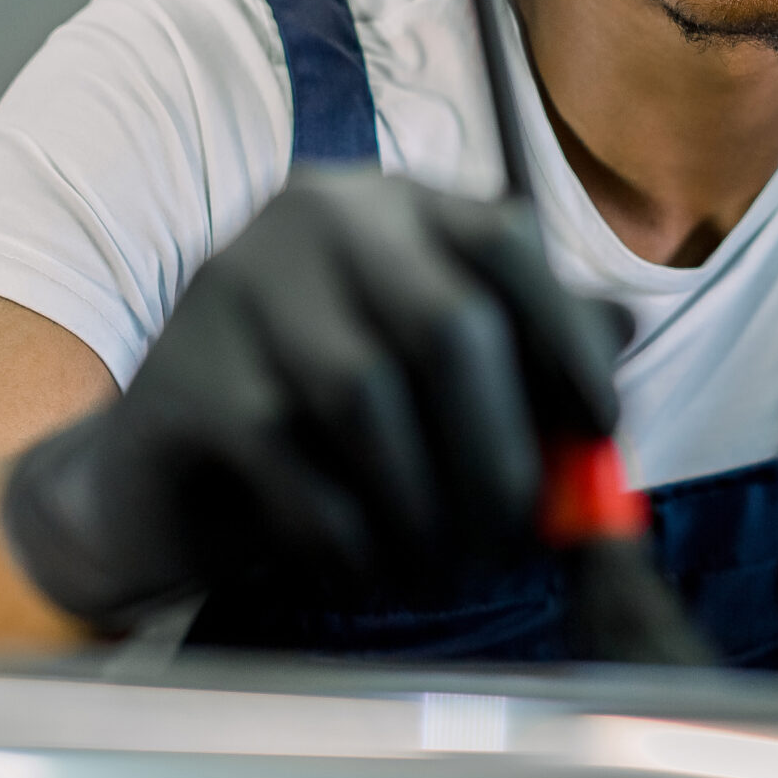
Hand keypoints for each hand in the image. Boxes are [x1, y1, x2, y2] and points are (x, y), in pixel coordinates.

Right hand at [0, 170, 620, 629]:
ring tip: (443, 570)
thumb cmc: (319, 422)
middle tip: (514, 542)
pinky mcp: (187, 380)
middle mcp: (314, 222)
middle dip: (499, 452)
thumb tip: (622, 333)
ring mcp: (239, 290)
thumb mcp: (423, 365)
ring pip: (370, 401)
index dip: (567, 339)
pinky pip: (296, 470)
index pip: (503, 241)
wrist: (154, 479)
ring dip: (425, 510)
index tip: (601, 429)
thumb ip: (522, 342)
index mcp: (388, 205)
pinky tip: (368, 571)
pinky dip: (350, 541)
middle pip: (448, 325)